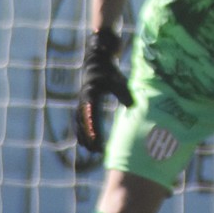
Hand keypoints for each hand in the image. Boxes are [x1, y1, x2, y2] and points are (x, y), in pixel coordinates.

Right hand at [75, 28, 132, 152]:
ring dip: (85, 137)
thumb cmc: (109, 71)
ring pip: (80, 124)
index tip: (96, 142)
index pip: (90, 117)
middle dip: (89, 138)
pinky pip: (81, 121)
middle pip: (83, 124)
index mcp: (90, 95)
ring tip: (93, 151)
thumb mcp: (117, 81)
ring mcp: (81, 103)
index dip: (93, 130)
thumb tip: (133, 107)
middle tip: (96, 151)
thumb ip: (124, 93)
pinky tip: (89, 142)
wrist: (97, 60)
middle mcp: (83, 101)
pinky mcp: (83, 104)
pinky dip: (84, 132)